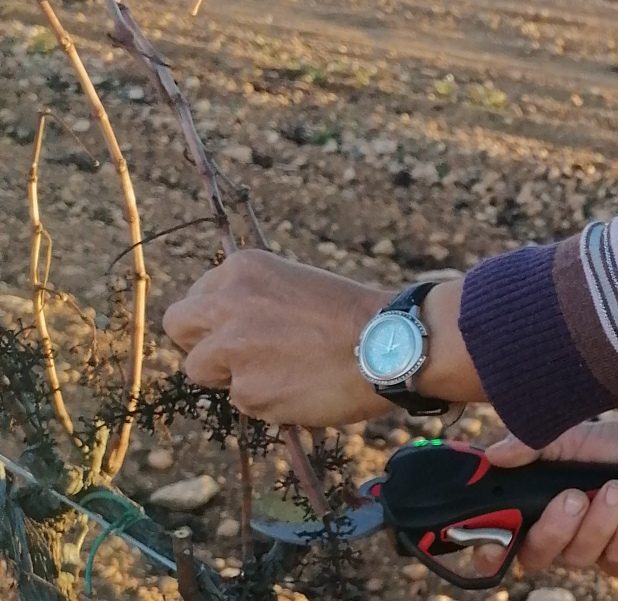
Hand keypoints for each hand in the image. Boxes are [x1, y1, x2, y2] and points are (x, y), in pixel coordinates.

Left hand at [163, 250, 393, 425]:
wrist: (389, 343)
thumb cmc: (354, 313)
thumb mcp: (297, 284)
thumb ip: (255, 299)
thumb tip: (226, 327)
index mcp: (243, 269)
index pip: (198, 295)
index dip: (217, 316)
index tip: (240, 327)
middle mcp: (228, 303)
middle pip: (178, 325)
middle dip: (199, 341)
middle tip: (232, 354)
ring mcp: (232, 349)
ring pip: (200, 370)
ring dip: (230, 375)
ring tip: (278, 371)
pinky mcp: (246, 391)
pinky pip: (240, 400)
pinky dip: (264, 399)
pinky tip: (299, 386)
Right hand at [474, 406, 617, 580]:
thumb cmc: (614, 444)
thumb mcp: (570, 436)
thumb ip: (531, 445)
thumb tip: (493, 455)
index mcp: (537, 507)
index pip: (501, 541)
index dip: (490, 548)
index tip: (495, 541)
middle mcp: (559, 535)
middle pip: (537, 556)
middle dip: (556, 527)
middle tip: (575, 497)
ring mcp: (592, 549)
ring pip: (579, 557)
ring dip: (600, 520)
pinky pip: (617, 559)